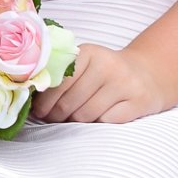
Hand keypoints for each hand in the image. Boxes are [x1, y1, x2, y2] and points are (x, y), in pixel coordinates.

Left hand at [31, 43, 172, 124]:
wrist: (147, 74)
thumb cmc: (105, 73)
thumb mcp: (84, 64)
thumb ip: (61, 75)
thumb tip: (30, 98)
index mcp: (89, 53)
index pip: (59, 82)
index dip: (45, 101)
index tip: (38, 110)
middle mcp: (108, 66)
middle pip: (70, 103)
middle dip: (56, 115)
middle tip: (51, 119)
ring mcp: (125, 84)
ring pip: (85, 115)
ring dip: (74, 122)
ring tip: (72, 118)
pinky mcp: (138, 102)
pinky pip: (106, 122)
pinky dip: (97, 124)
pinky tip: (95, 118)